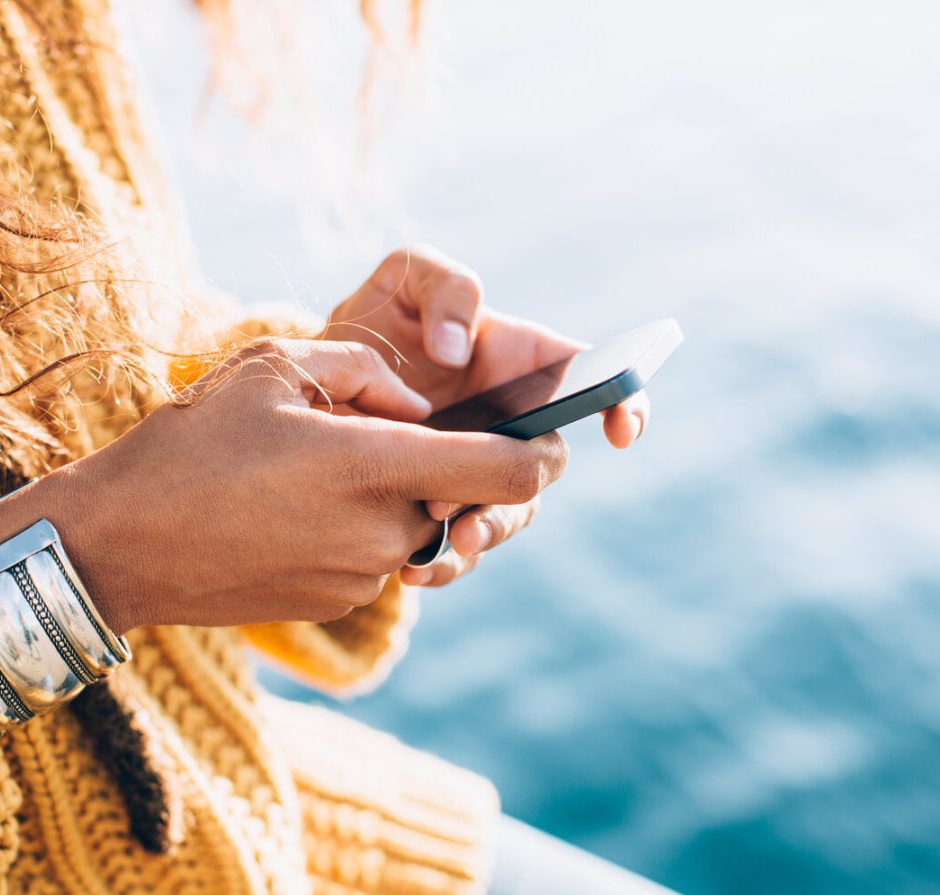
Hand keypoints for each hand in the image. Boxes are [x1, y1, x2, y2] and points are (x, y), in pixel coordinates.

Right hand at [0, 339, 567, 629]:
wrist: (119, 546)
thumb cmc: (189, 445)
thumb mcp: (273, 368)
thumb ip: (367, 373)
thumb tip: (417, 404)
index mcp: (377, 468)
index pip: (512, 472)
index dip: (542, 449)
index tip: (541, 431)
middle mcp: (384, 534)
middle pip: (466, 500)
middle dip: (447, 466)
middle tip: (389, 434)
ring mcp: (361, 578)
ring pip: (420, 528)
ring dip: (398, 496)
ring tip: (321, 468)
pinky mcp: (337, 604)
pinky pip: (380, 557)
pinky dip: (363, 528)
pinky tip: (297, 506)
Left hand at [325, 245, 650, 587]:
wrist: (314, 382)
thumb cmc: (376, 320)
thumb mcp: (404, 280)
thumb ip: (445, 287)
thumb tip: (457, 349)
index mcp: (521, 363)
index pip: (591, 381)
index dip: (625, 402)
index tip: (619, 431)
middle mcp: (510, 424)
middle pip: (544, 467)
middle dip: (520, 487)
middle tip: (474, 495)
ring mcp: (478, 470)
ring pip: (508, 515)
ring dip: (485, 533)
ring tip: (446, 542)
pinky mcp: (441, 507)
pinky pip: (459, 549)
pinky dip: (443, 564)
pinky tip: (411, 569)